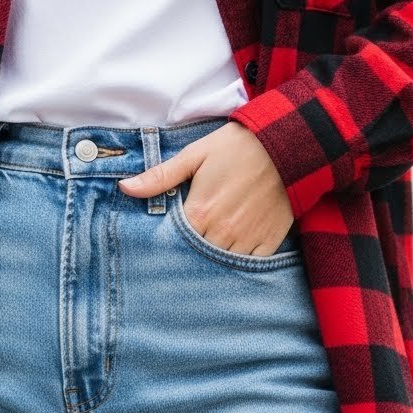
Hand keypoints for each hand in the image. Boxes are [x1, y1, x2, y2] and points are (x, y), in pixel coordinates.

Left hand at [118, 119, 294, 255]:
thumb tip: (125, 188)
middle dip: (189, 254)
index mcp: (200, 212)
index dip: (168, 242)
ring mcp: (246, 240)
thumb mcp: (195, 156)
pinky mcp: (268, 243)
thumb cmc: (237, 148)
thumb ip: (160, 177)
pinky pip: (248, 266)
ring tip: (210, 248)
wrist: (287, 146)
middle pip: (196, 257)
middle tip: (187, 248)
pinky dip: (239, 263)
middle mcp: (221, 232)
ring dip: (213, 260)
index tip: (167, 239)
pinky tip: (233, 252)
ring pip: (221, 264)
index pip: (173, 241)